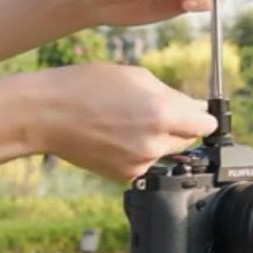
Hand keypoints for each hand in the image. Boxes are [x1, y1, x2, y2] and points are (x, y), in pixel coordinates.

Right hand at [12, 63, 217, 180]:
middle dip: (178, 125)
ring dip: (156, 138)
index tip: (194, 112)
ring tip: (125, 121)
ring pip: (165, 151)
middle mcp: (155, 143)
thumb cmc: (86, 86)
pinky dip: (137, 151)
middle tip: (150, 110)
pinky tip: (115, 136)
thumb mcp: (135, 76)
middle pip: (188, 139)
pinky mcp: (125, 175)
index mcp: (162, 114)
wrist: (45, 114)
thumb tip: (196, 108)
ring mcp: (140, 163)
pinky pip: (145, 163)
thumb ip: (172, 94)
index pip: (206, 124)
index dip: (200, 115)